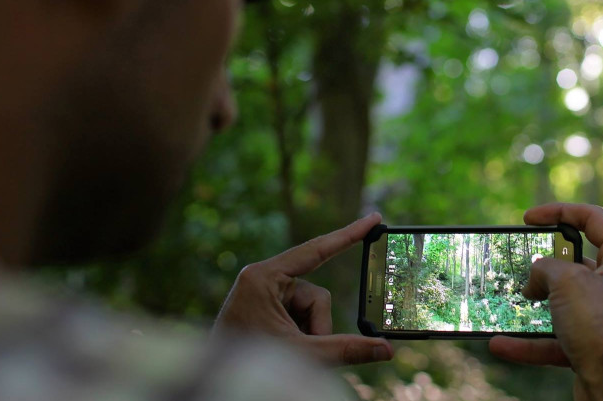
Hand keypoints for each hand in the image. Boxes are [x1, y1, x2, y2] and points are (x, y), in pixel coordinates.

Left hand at [214, 212, 393, 364]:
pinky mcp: (267, 309)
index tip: (374, 218)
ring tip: (287, 356)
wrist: (216, 387)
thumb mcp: (302, 355)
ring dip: (308, 335)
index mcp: (264, 277)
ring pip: (311, 310)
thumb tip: (386, 348)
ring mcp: (265, 294)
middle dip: (316, 327)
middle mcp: (264, 279)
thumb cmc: (248, 367)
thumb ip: (346, 349)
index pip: (316, 250)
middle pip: (316, 296)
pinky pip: (299, 317)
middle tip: (303, 351)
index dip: (349, 235)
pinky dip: (300, 336)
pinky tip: (284, 351)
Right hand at [488, 203, 602, 400]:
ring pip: (562, 304)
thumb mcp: (568, 282)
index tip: (529, 218)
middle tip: (520, 266)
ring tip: (507, 302)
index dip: (560, 211)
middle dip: (545, 265)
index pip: (593, 219)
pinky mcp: (591, 347)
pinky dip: (528, 342)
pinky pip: (554, 340)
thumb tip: (536, 276)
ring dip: (533, 305)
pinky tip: (501, 343)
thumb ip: (547, 268)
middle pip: (575, 263)